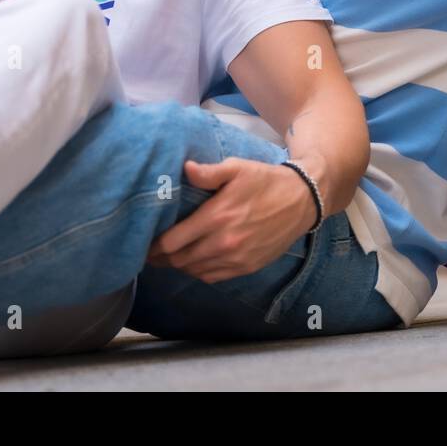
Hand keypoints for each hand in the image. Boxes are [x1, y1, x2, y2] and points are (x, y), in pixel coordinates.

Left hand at [147, 158, 316, 283]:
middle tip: (151, 254)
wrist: (302, 200)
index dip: (154, 247)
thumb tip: (184, 169)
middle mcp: (224, 242)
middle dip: (161, 259)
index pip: (173, 242)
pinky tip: (195, 263)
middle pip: (180, 260)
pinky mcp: (247, 267)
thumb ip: (208, 172)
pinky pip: (213, 277)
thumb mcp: (238, 168)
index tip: (144, 245)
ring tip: (171, 259)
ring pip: (195, 271)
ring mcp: (236, 258)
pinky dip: (199, 272)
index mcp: (217, 217)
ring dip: (179, 266)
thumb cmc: (266, 181)